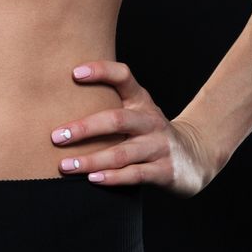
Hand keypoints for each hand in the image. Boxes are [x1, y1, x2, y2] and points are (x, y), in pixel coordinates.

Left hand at [50, 60, 219, 195]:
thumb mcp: (137, 112)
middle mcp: (151, 120)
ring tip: (66, 165)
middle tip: (56, 136)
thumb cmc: (151, 133)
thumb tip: (59, 102)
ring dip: (91, 160)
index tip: (74, 72)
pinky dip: (112, 177)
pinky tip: (92, 180)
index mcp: (142, 101)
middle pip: (116, 119)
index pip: (123, 77)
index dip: (101, 71)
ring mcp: (159, 146)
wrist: (196, 157)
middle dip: (84, 128)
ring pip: (121, 152)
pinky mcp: (165, 170)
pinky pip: (135, 174)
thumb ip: (109, 105)